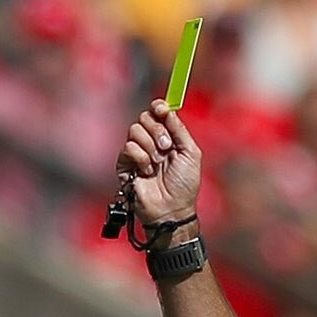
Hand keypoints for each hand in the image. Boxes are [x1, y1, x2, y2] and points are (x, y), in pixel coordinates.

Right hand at [117, 99, 202, 230]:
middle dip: (157, 130)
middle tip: (166, 147)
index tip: (162, 109)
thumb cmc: (184, 186)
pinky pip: (128, 147)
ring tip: (157, 164)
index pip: (157, 112)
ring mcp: (137, 152)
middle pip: (145, 117)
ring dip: (149, 146)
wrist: (171, 209)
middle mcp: (151, 141)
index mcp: (167, 136)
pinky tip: (146, 171)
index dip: (158, 107)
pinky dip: (140, 158)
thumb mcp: (191, 154)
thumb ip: (180, 129)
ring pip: (135, 130)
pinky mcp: (125, 165)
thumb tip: (169, 109)